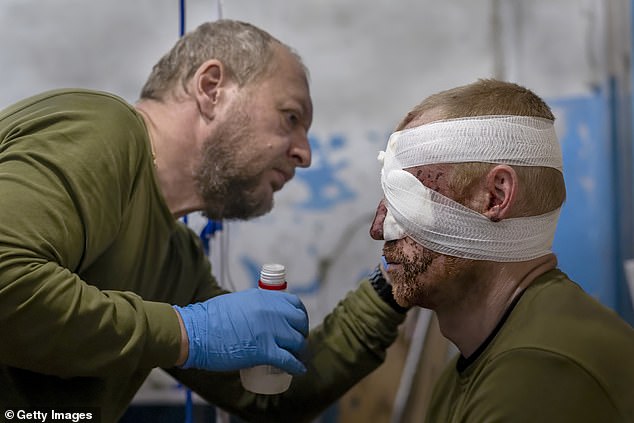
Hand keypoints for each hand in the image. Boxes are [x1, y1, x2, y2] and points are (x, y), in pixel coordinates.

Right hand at [173, 289, 308, 373]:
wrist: (196, 332)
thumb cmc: (210, 319)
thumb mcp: (238, 302)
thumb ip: (255, 306)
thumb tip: (265, 314)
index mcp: (264, 297)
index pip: (295, 304)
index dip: (300, 316)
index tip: (297, 325)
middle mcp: (271, 311)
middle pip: (300, 322)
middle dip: (301, 334)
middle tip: (295, 343)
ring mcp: (269, 330)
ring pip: (297, 341)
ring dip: (300, 351)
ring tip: (296, 358)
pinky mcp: (264, 350)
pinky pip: (289, 359)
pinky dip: (296, 366)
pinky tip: (298, 370)